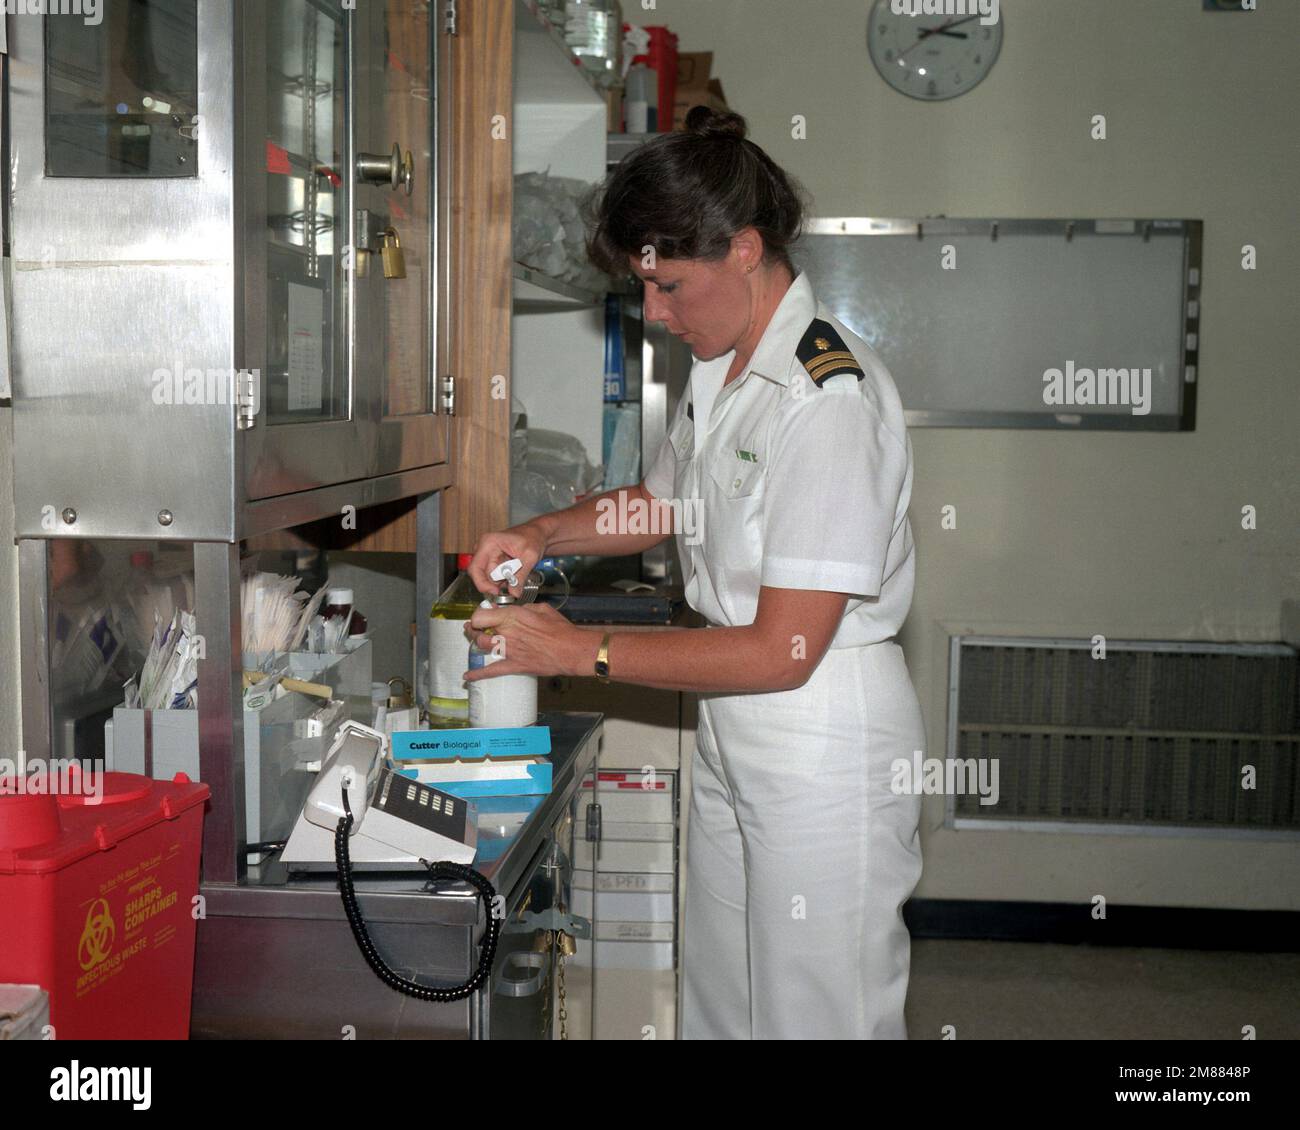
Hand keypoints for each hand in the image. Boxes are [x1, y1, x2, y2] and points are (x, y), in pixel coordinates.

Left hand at [463, 603, 595, 680]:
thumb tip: (516, 611)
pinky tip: (467, 677)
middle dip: (474, 628)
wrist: (571, 650)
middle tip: (474, 627)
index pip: (481, 615)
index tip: (483, 613)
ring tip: (476, 640)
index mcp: (512, 616)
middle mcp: (507, 632)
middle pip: (479, 630)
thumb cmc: (560, 629)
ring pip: (482, 646)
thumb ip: (523, 609)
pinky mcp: (514, 665)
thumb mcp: (541, 608)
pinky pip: (491, 671)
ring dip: (477, 643)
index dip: (479, 613)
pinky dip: (478, 674)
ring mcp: (509, 650)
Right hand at [466, 522, 547, 597]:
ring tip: (517, 577)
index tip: (495, 592)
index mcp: (488, 543)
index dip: (482, 583)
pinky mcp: (493, 562)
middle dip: (495, 584)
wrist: (538, 534)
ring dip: (502, 582)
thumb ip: (521, 576)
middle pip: (481, 575)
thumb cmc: (533, 537)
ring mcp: (488, 556)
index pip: (475, 568)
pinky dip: (504, 581)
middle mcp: (484, 549)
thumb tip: (514, 593)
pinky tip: (515, 576)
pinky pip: (495, 577)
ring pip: (489, 578)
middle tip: (511, 587)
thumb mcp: (530, 556)